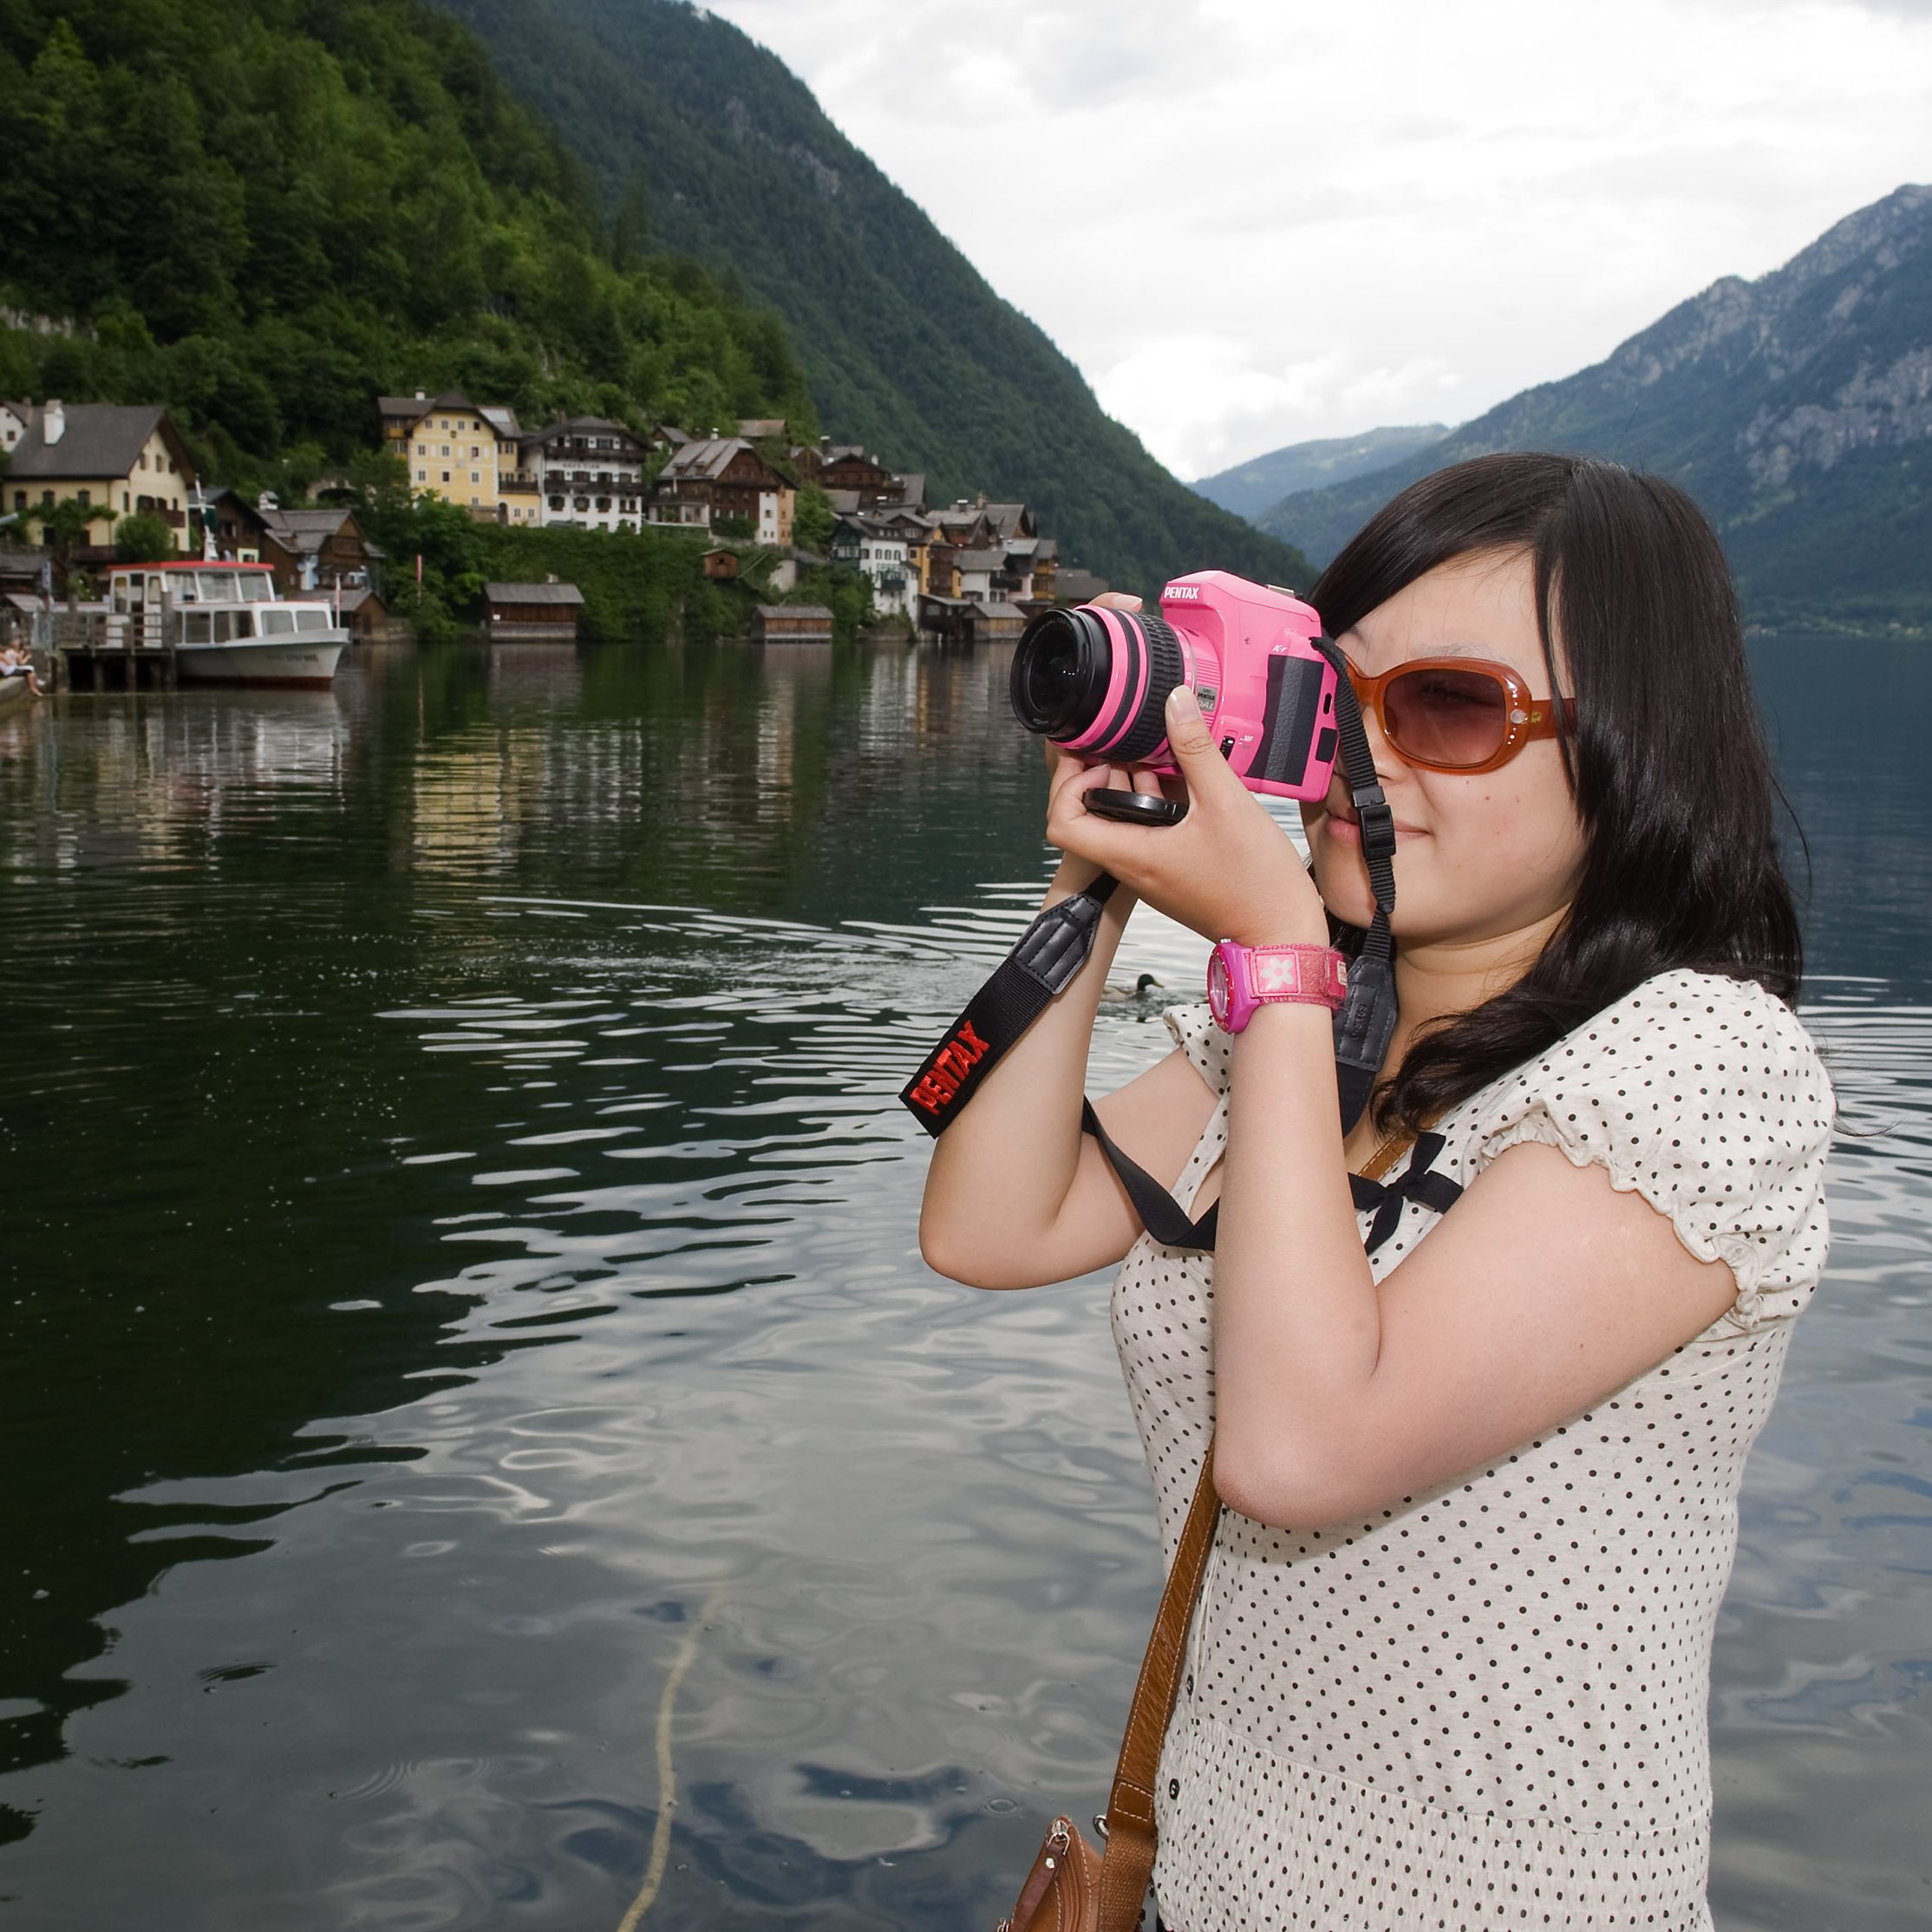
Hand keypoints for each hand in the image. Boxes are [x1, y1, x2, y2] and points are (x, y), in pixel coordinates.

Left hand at [1046, 686, 1329, 946]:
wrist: (1281, 934)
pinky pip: (1147, 832)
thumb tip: (1177, 704)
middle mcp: (1133, 866)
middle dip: (1101, 774)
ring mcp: (1151, 871)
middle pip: (1087, 817)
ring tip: (1157, 754)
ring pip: (1119, 822)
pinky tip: (1184, 780)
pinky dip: (1156, 802)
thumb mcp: (1227, 802)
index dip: (1068, 784)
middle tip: (1125, 744)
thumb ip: (1196, 750)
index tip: (1095, 757)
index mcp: (1133, 854)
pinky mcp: (1171, 871)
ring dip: (1131, 785)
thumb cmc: (1257, 885)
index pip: (1062, 823)